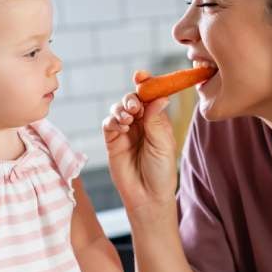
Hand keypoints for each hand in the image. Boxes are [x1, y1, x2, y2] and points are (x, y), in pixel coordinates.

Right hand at [102, 87, 178, 212]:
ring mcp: (126, 131)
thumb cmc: (161, 171)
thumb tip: (160, 96)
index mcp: (157, 120)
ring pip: (119, 109)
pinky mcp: (112, 141)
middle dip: (132, 98)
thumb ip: (156, 119)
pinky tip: (122, 127)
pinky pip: (109, 123)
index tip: (140, 75)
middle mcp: (141, 123)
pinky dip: (113, 121)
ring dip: (121, 109)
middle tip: (135, 107)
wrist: (147, 196)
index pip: (150, 97)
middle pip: (132, 100)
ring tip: (129, 119)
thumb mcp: (163, 143)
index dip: (146, 84)